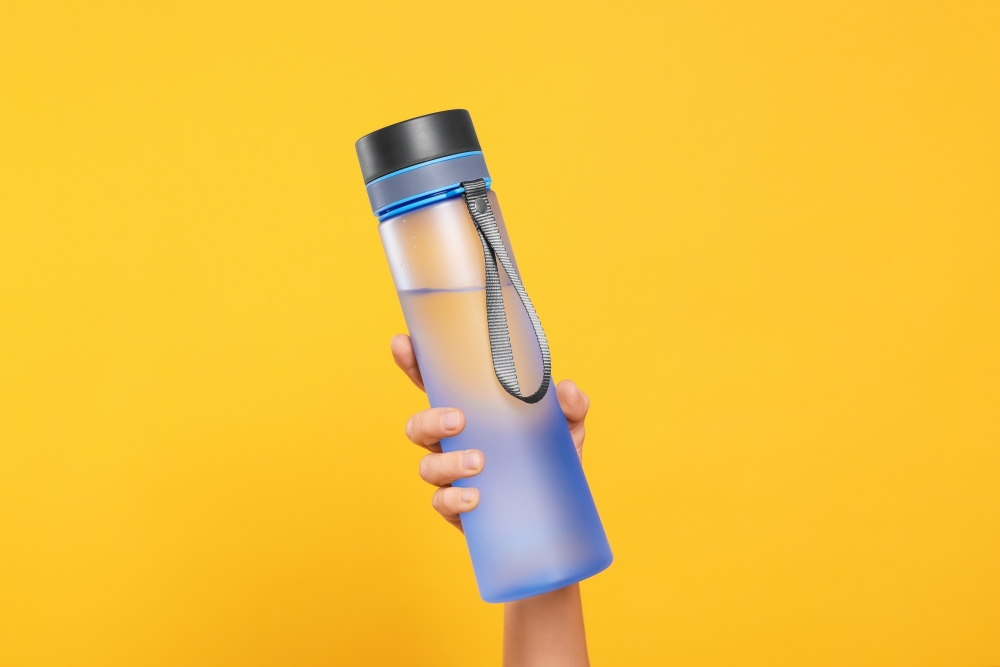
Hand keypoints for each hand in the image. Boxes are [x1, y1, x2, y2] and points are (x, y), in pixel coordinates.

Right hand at [390, 333, 590, 531]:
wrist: (557, 518)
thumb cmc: (552, 461)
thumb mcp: (567, 429)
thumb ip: (571, 407)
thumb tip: (566, 390)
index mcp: (471, 413)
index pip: (434, 385)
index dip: (414, 364)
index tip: (403, 344)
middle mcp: (453, 443)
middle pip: (419, 426)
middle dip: (430, 420)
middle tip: (458, 420)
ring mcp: (452, 475)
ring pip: (427, 466)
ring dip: (447, 463)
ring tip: (478, 462)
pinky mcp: (459, 507)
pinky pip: (442, 502)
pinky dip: (454, 498)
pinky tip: (474, 497)